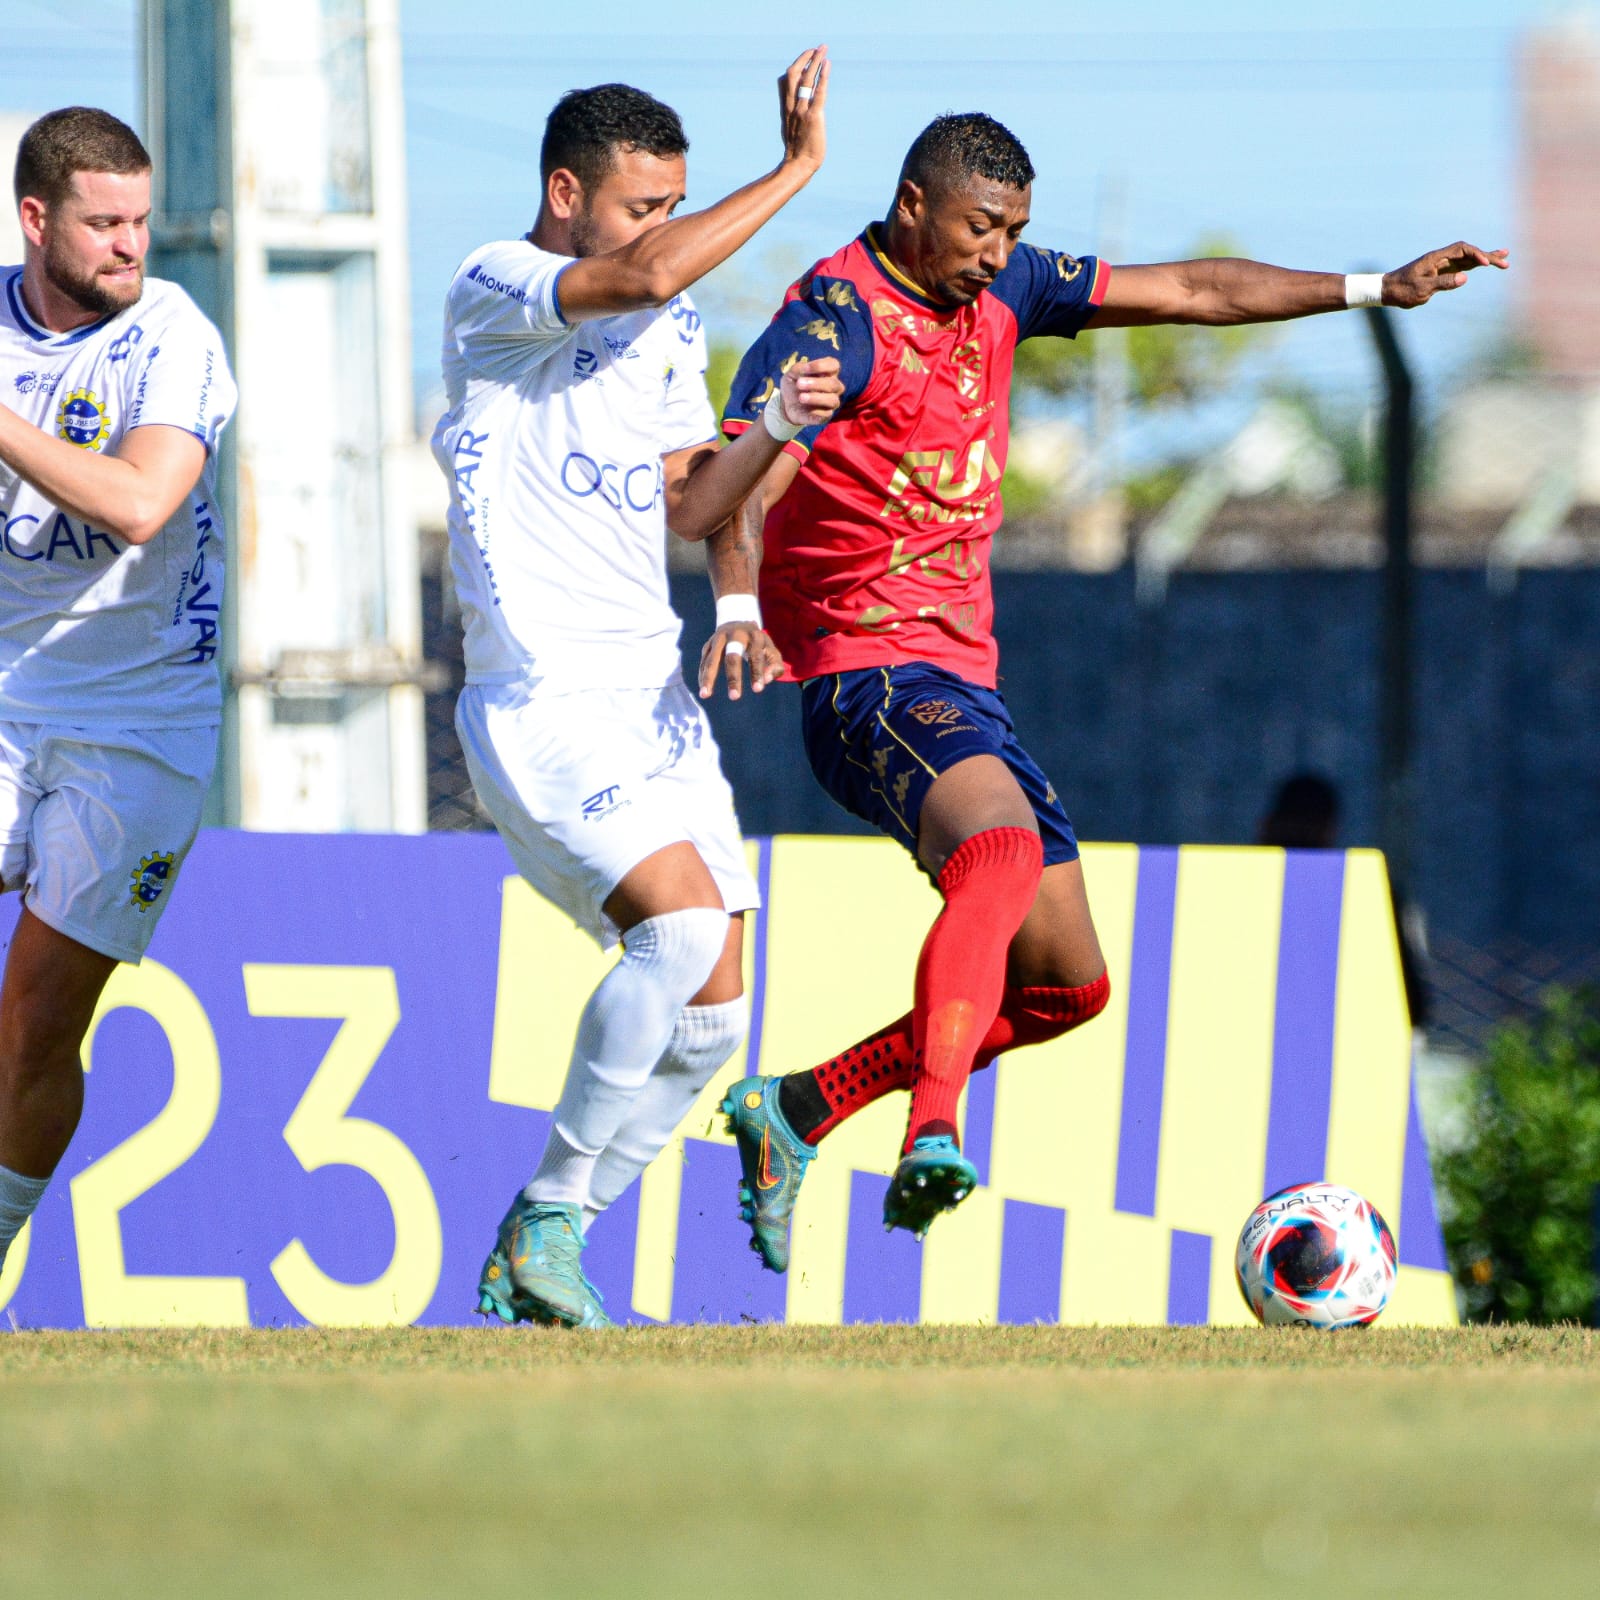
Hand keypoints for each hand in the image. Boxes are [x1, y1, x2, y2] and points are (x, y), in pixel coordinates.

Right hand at [699, 623, 784, 701]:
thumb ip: (774, 666)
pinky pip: (704, 661)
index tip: (757, 690)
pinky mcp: (708, 644)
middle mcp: (735, 635)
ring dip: (708, 678)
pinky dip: (703, 675)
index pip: (756, 656)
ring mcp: (719, 638)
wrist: (738, 622)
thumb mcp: (771, 651)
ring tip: (705, 695)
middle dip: (733, 677)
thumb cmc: (758, 645)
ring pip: (712, 659)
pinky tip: (704, 690)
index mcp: (754, 636)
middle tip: (735, 697)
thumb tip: (766, 680)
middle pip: (732, 656)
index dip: (757, 672)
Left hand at [778, 356, 842, 428]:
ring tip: (801, 397)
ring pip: (833, 400)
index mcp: (828, 372)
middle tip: (799, 384)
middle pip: (833, 384)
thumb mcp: (792, 373)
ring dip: (816, 398)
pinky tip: (805, 408)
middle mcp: (834, 387)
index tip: (805, 369)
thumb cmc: (793, 384)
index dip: (821, 366)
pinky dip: (816, 411)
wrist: (787, 404)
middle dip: (816, 383)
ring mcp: (832, 401)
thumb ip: (799, 368)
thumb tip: (805, 369)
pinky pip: (827, 414)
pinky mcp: (826, 415)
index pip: (833, 365)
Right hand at [779, 46, 828, 170]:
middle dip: (804, 58)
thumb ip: (793, 119)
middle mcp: (792, 106)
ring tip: (823, 49)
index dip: (795, 68)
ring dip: (814, 61)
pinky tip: (827, 65)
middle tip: (816, 49)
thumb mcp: (791, 131)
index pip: (785, 82)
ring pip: (806, 79)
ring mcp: (802, 111)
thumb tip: (798, 113)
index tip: (805, 61)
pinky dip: (823, 76)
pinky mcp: (814, 116)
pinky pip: (818, 92)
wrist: (798, 166)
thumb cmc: (797, 153)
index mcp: (786, 109)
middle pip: (793, 74)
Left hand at [1383, 242, 1508, 307]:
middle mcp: (1441, 258)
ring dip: (1485, 258)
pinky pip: (1461, 267)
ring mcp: (1442, 265)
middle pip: (1468, 252)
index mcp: (1435, 258)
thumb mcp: (1422, 290)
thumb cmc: (1401, 291)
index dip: (1476, 255)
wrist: (1386, 291)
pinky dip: (1475, 265)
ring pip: (1467, 259)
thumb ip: (1443, 283)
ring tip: (1504, 258)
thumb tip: (1465, 278)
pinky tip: (1486, 265)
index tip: (1486, 264)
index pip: (1462, 250)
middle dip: (1488, 255)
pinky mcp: (1441, 272)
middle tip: (1506, 260)